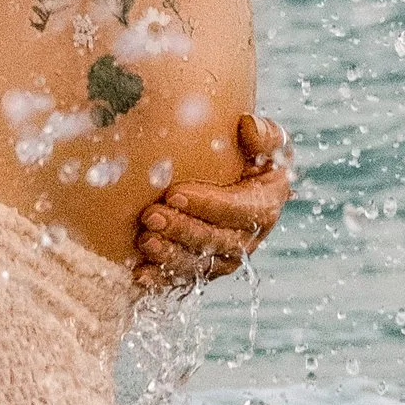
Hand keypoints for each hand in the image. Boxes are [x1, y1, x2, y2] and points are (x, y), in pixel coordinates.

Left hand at [133, 115, 292, 285]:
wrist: (232, 174)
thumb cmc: (247, 152)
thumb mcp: (265, 139)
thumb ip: (263, 134)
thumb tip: (247, 125)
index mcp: (265, 205)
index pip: (238, 209)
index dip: (208, 205)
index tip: (174, 193)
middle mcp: (247, 237)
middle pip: (216, 241)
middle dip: (183, 231)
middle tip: (151, 217)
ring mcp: (224, 256)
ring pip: (199, 265)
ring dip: (170, 257)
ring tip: (144, 241)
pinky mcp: (202, 267)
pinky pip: (183, 278)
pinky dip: (161, 278)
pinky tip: (138, 274)